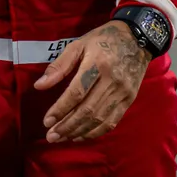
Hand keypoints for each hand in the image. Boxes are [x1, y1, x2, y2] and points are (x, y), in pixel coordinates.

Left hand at [33, 21, 150, 142]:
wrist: (137, 38)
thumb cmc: (103, 40)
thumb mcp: (78, 44)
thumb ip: (59, 66)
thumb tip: (39, 86)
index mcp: (97, 64)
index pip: (77, 92)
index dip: (60, 109)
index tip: (47, 121)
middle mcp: (112, 80)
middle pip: (87, 110)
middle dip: (67, 126)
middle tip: (51, 136)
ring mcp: (122, 92)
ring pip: (99, 119)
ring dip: (78, 132)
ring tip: (62, 138)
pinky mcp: (129, 99)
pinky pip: (111, 122)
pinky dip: (95, 132)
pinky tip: (80, 135)